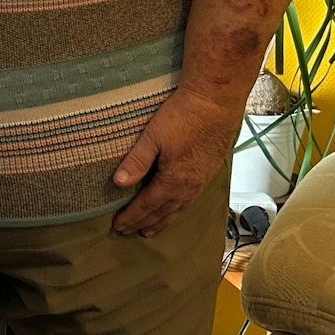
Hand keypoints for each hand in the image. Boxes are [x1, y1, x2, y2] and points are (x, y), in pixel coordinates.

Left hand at [110, 87, 241, 236]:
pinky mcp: (209, 171)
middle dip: (145, 223)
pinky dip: (178, 209)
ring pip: (179, 209)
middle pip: (163, 212)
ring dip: (162, 220)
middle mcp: (189, 187)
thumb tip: (118, 183)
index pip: (147, 206)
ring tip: (150, 230)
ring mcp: (201, 181)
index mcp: (173, 181)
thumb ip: (136, 161)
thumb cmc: (183, 115)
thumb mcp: (153, 136)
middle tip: (129, 232)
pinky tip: (175, 207)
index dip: (131, 217)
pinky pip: (190, 200)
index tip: (118, 226)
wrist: (216, 102)